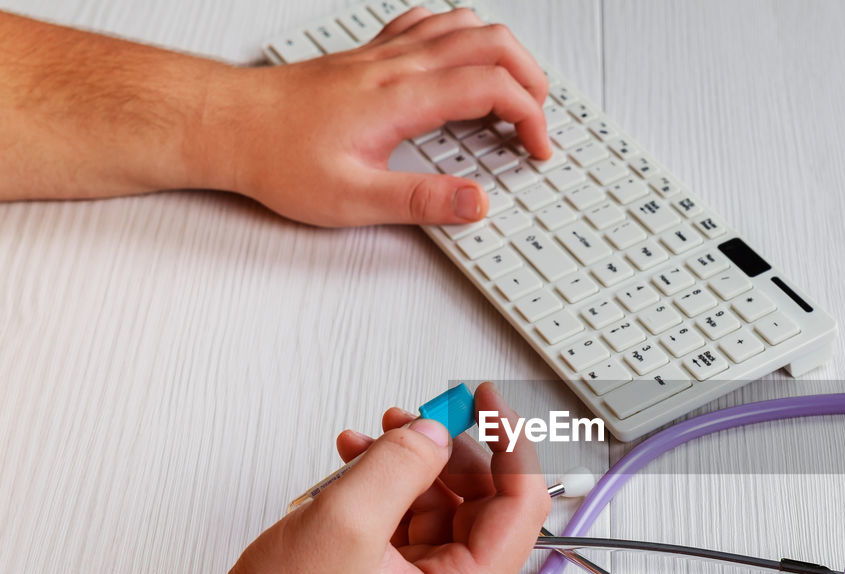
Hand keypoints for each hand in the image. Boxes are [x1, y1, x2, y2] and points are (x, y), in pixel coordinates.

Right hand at [189, 383, 549, 573]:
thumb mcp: (345, 524)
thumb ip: (400, 466)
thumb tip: (435, 433)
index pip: (521, 506)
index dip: (509, 444)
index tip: (488, 401)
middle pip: (481, 503)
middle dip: (448, 451)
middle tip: (415, 418)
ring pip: (439, 508)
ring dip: (410, 465)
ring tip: (373, 439)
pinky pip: (404, 522)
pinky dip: (384, 488)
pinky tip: (354, 465)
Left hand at [204, 7, 552, 226]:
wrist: (228, 125)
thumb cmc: (278, 157)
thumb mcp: (352, 199)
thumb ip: (421, 201)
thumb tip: (476, 202)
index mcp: (402, 98)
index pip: (491, 86)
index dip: (529, 116)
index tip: (536, 150)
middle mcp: (398, 65)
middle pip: (490, 41)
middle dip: (531, 77)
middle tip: (537, 119)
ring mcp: (384, 54)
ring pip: (464, 23)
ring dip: (502, 51)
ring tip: (513, 90)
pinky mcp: (369, 56)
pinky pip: (428, 23)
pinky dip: (461, 35)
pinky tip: (459, 60)